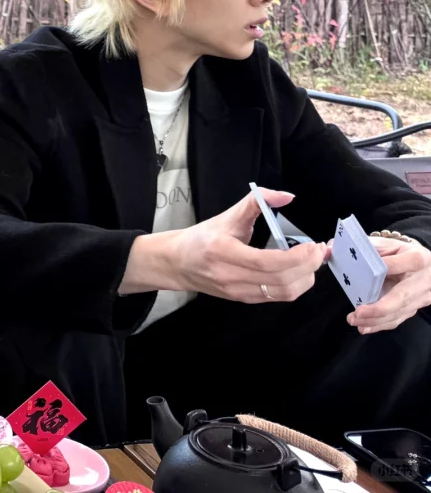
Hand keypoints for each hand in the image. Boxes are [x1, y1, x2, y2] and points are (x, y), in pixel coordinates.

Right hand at [125, 190, 327, 302]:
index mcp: (223, 252)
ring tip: (312, 261)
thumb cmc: (201, 238)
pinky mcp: (245, 300)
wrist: (177, 263)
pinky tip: (300, 271)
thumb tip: (287, 196)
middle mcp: (231, 277)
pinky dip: (296, 284)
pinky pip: (278, 297)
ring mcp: (239, 292)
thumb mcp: (226, 216)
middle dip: (309, 267)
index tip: (314, 245)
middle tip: (319, 251)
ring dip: (306, 278)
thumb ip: (256, 202)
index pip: (268, 262)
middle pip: (281, 281)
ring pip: (284, 293)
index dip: (297, 257)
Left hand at [346, 237, 430, 333]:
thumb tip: (331, 247)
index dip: (390, 266)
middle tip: (358, 312)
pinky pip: (398, 319)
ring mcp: (421, 297)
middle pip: (403, 296)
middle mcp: (422, 281)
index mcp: (418, 258)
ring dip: (375, 320)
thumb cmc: (400, 252)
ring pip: (399, 312)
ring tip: (354, 320)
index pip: (407, 262)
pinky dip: (380, 325)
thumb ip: (364, 246)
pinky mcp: (415, 308)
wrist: (423, 265)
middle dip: (379, 308)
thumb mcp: (387, 244)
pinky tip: (364, 327)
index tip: (367, 272)